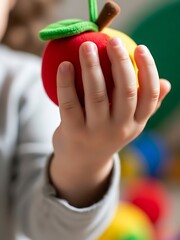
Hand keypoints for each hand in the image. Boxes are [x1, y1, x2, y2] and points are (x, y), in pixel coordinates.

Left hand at [50, 38, 170, 206]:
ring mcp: (96, 132)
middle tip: (112, 41)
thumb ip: (146, 106)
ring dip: (92, 67)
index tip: (140, 48)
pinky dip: (65, 83)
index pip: (150, 95)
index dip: (149, 70)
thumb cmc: (107, 135)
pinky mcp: (74, 132)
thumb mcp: (129, 125)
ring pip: (97, 95)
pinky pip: (69, 103)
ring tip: (86, 46)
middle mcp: (120, 128)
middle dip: (121, 63)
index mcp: (137, 123)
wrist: (83, 163)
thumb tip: (166, 83)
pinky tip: (64, 65)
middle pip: (126, 92)